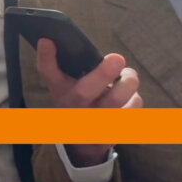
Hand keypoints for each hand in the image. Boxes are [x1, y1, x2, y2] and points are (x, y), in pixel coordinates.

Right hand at [35, 38, 141, 166]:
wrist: (83, 142)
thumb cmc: (79, 100)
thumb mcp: (68, 84)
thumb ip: (69, 64)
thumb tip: (61, 39)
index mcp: (60, 90)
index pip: (47, 72)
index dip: (46, 57)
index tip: (47, 40)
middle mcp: (70, 109)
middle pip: (82, 92)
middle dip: (102, 73)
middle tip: (117, 58)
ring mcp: (89, 125)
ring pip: (113, 102)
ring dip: (128, 84)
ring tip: (130, 76)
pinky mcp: (109, 137)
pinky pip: (130, 114)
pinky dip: (135, 101)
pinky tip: (130, 98)